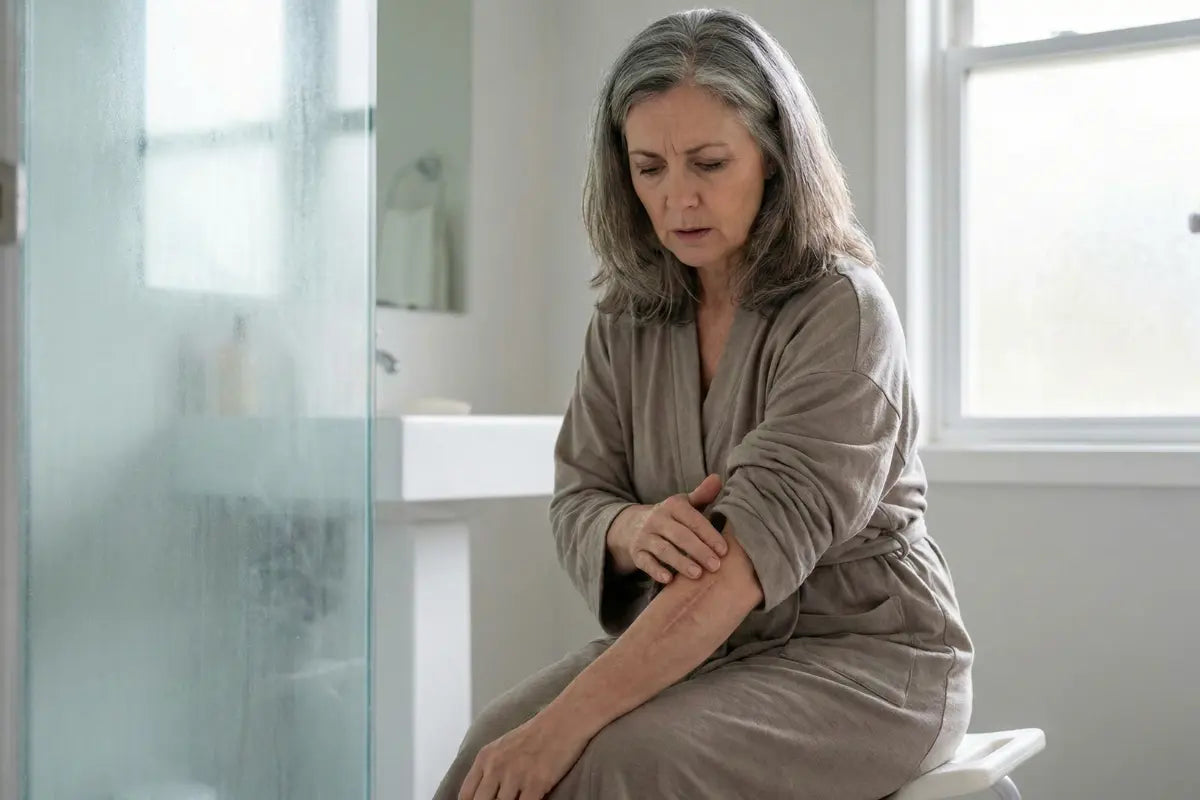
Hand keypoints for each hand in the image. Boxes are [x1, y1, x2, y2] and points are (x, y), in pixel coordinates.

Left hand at [458, 713, 587, 799]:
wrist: (566, 719)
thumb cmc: (538, 733)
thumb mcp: (504, 745)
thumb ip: (490, 769)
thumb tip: (484, 794)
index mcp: (485, 757)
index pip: (465, 796)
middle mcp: (496, 767)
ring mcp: (515, 776)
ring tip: (518, 799)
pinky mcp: (536, 784)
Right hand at [609, 474, 726, 583]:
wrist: (632, 526)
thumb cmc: (670, 517)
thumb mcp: (684, 504)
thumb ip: (702, 494)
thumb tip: (718, 478)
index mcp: (672, 506)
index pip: (693, 520)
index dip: (709, 535)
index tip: (724, 550)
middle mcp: (657, 519)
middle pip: (679, 536)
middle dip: (698, 551)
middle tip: (715, 566)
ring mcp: (645, 537)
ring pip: (663, 550)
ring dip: (680, 562)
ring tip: (697, 574)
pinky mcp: (636, 553)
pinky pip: (645, 563)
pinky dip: (656, 571)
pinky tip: (669, 580)